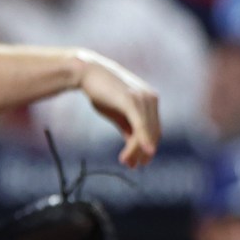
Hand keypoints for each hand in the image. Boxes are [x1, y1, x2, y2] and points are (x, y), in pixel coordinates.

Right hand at [74, 49, 159, 167]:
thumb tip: (135, 143)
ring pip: (147, 132)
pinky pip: (141, 125)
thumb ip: (128, 125)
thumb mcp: (117, 111)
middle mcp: (150, 99)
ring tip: (127, 162)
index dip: (147, 147)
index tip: (138, 162)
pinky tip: (142, 153)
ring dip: (138, 150)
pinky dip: (142, 140)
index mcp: (149, 100)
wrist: (86, 72)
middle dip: (143, 152)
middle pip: (153, 133)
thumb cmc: (99, 90)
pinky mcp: (132, 101)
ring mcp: (143, 99)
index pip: (153, 129)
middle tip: (132, 166)